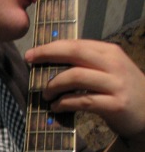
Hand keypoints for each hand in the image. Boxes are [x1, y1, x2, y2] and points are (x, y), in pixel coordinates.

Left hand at [25, 40, 144, 140]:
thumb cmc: (122, 91)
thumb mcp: (109, 70)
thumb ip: (87, 63)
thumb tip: (51, 61)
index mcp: (110, 52)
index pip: (76, 44)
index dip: (50, 47)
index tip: (31, 54)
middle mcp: (113, 64)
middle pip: (75, 53)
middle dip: (48, 56)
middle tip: (31, 65)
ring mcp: (116, 85)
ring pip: (76, 77)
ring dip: (54, 85)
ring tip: (46, 94)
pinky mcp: (115, 105)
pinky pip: (82, 101)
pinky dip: (65, 103)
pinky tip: (57, 107)